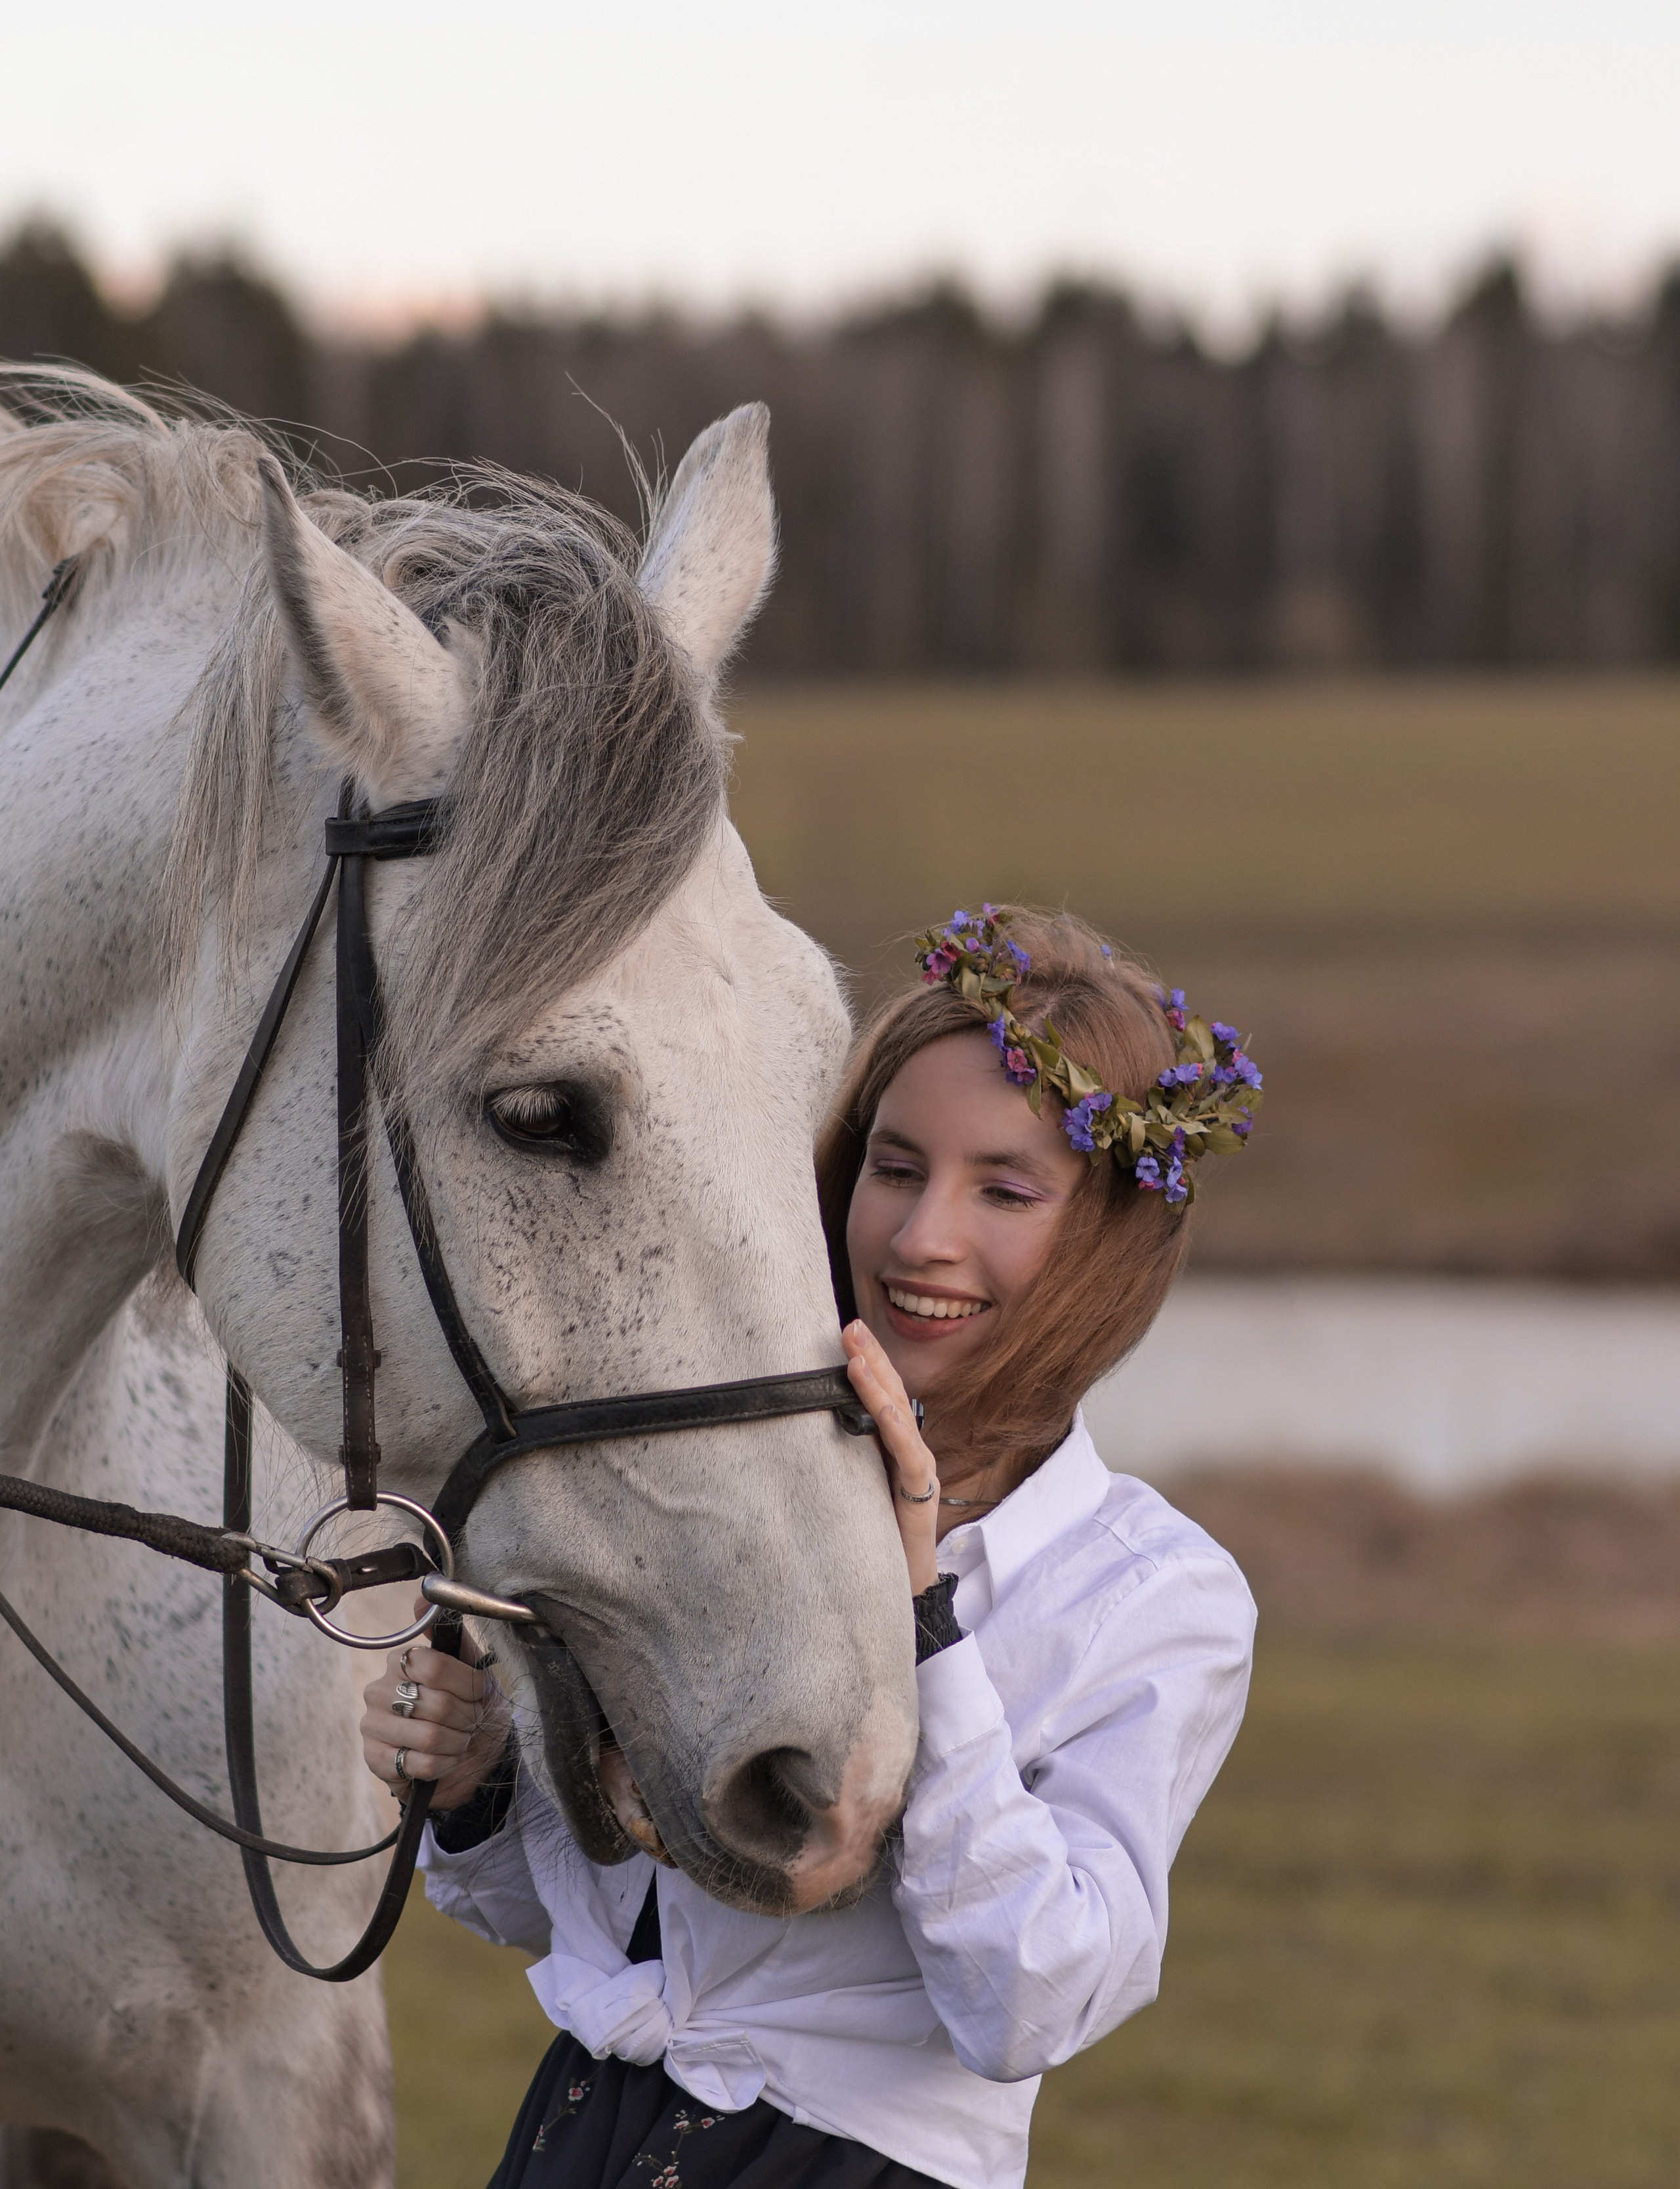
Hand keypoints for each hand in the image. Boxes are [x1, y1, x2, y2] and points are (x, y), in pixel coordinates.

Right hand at [360, 1606, 511, 1810]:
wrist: (469, 1757)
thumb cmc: (469, 1707)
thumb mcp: (473, 1668)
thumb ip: (452, 1635)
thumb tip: (422, 1596)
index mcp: (402, 1661)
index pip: (434, 1665)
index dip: (466, 1683)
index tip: (479, 1693)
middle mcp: (379, 1689)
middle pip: (436, 1703)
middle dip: (466, 1717)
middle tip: (471, 1721)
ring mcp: (372, 1725)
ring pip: (429, 1735)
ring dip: (457, 1742)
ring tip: (460, 1740)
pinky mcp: (374, 1759)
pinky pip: (419, 1763)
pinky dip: (443, 1764)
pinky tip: (445, 1759)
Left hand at [843, 1319, 940, 1593]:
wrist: (902, 1583)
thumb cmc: (878, 1532)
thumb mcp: (855, 1484)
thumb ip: (845, 1454)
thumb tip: (810, 1423)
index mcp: (894, 1445)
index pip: (884, 1392)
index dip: (869, 1360)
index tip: (847, 1331)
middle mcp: (911, 1449)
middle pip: (894, 1394)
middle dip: (872, 1357)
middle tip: (850, 1325)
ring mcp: (920, 1470)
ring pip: (901, 1417)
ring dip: (879, 1384)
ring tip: (858, 1356)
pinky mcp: (920, 1494)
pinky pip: (911, 1457)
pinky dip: (898, 1429)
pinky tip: (885, 1409)